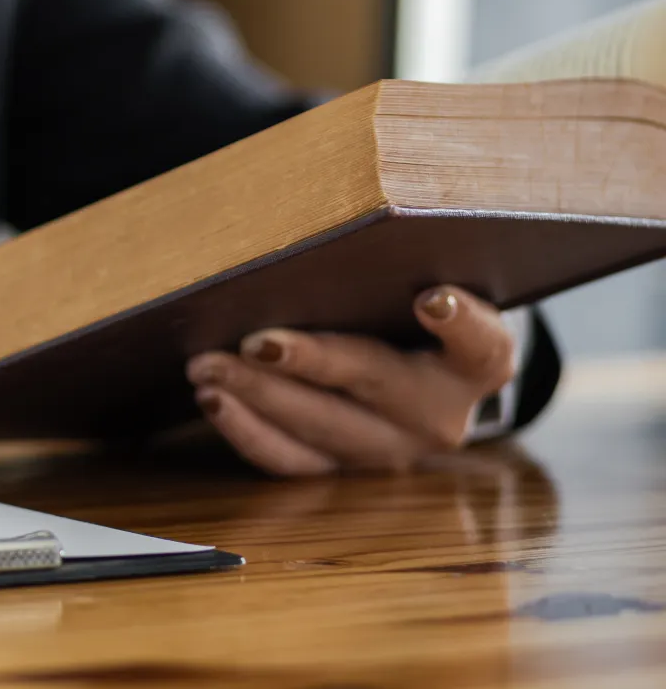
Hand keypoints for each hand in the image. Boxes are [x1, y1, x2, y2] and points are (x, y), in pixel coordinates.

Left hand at [186, 285, 517, 475]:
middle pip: (372, 382)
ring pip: (321, 427)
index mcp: (476, 362)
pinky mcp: (344, 469)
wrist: (417, 372)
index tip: (431, 299)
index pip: (481, 343)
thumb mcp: (417, 283)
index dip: (460, 324)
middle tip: (251, 341)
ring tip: (207, 367)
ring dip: (259, 395)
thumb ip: (392, 265)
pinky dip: (247, 430)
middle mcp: (441, 413)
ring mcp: (391, 448)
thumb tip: (315, 219)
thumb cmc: (406, 306)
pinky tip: (214, 399)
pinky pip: (292, 459)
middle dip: (305, 361)